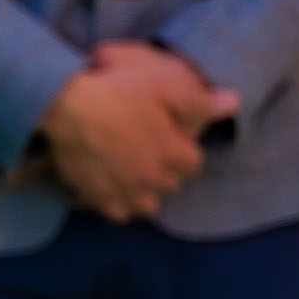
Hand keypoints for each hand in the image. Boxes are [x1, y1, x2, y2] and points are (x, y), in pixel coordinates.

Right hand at [36, 44, 221, 222]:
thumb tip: (233, 103)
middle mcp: (153, 179)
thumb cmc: (116, 90)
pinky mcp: (99, 198)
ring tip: (135, 174)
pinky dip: (118, 202)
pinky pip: (118, 213)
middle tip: (151, 152)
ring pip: (148, 205)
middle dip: (166, 171)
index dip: (184, 149)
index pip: (193, 163)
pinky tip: (112, 186)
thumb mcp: (163, 86)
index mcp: (173, 154)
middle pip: (171, 184)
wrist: (65, 105)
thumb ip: (199, 101)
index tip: (171, 138)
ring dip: (146, 192)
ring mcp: (125, 191)